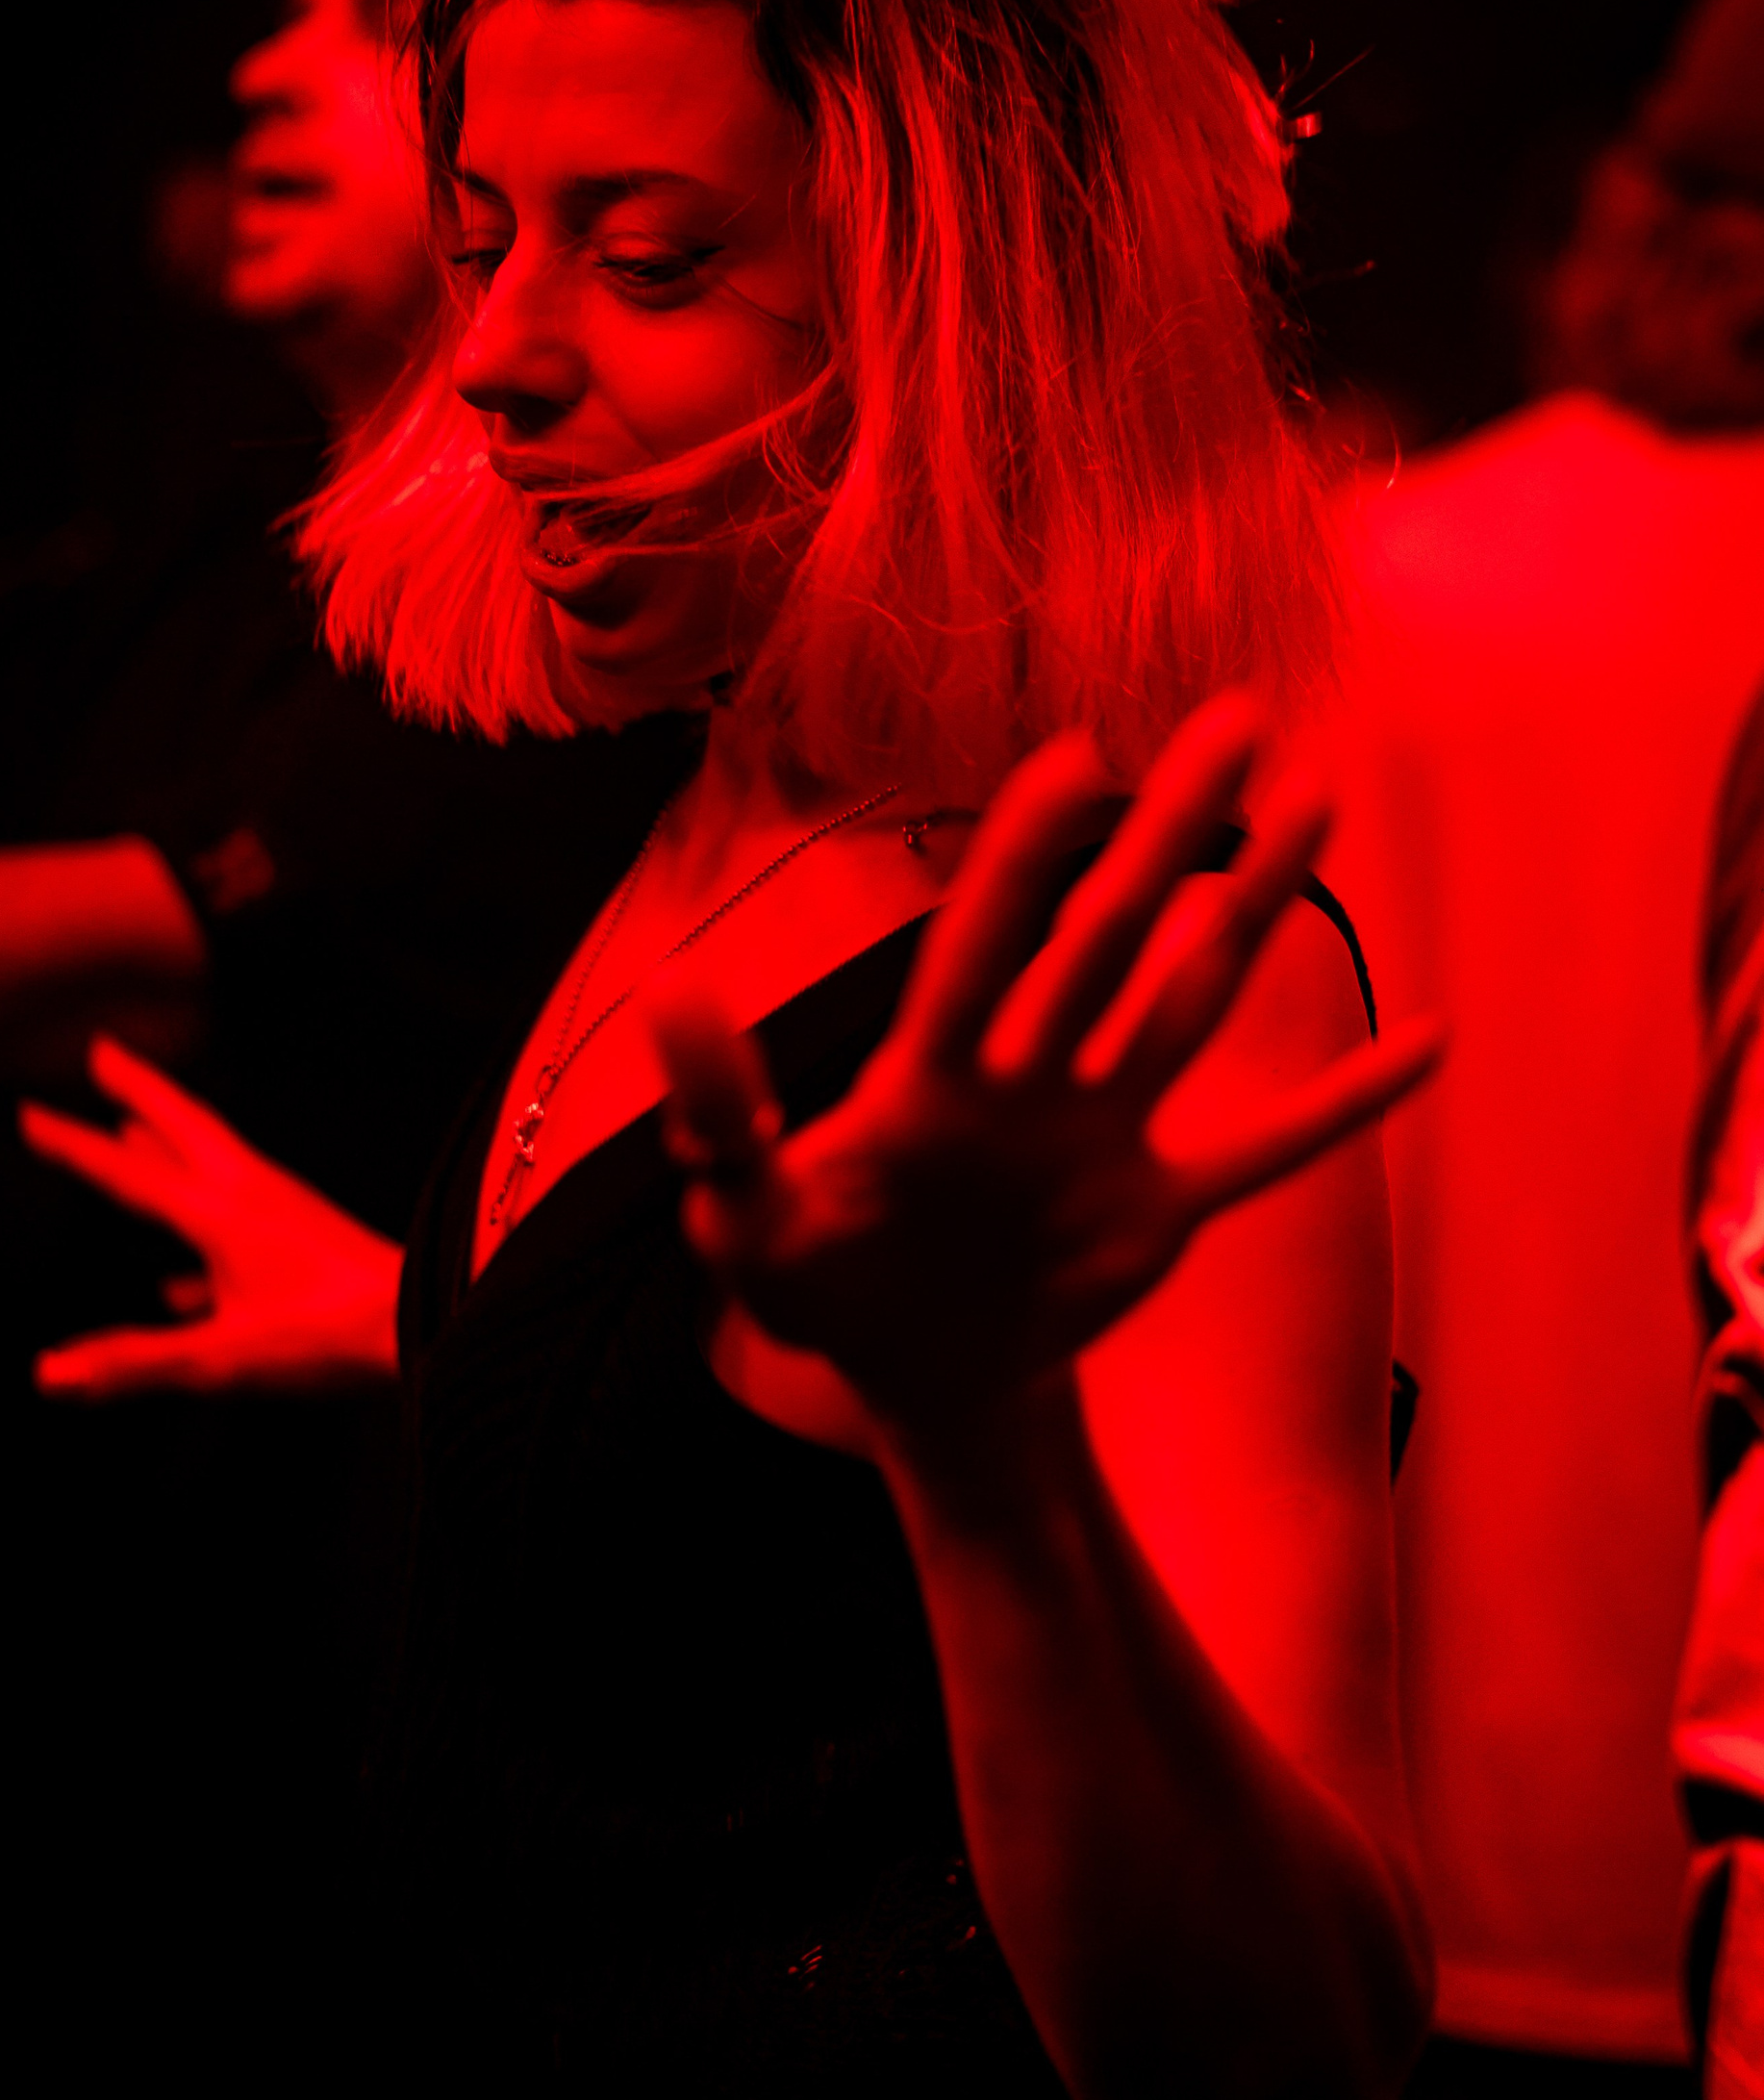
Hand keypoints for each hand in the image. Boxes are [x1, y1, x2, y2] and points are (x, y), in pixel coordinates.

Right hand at [23, 1038, 401, 1395]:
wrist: (420, 1328)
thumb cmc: (326, 1340)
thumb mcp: (221, 1361)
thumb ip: (133, 1364)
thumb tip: (48, 1374)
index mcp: (220, 1215)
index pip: (129, 1175)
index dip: (74, 1147)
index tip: (28, 1113)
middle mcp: (250, 1197)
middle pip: (184, 1128)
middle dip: (139, 1089)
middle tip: (103, 1051)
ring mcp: (283, 1214)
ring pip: (213, 1163)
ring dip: (169, 1141)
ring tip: (133, 1130)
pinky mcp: (306, 1241)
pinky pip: (238, 1223)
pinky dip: (201, 1229)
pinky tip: (173, 1283)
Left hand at [651, 696, 1441, 1439]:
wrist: (919, 1379)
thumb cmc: (822, 1289)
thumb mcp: (752, 1222)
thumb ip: (722, 1116)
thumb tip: (670, 996)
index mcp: (933, 1073)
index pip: (986, 945)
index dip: (1025, 856)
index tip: (1077, 758)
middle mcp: (1031, 1075)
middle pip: (1110, 937)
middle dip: (1174, 834)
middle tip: (1237, 720)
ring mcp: (1107, 1134)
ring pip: (1194, 1000)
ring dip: (1258, 906)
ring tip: (1318, 801)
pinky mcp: (1164, 1210)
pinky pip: (1271, 1147)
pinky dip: (1348, 1102)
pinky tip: (1429, 1042)